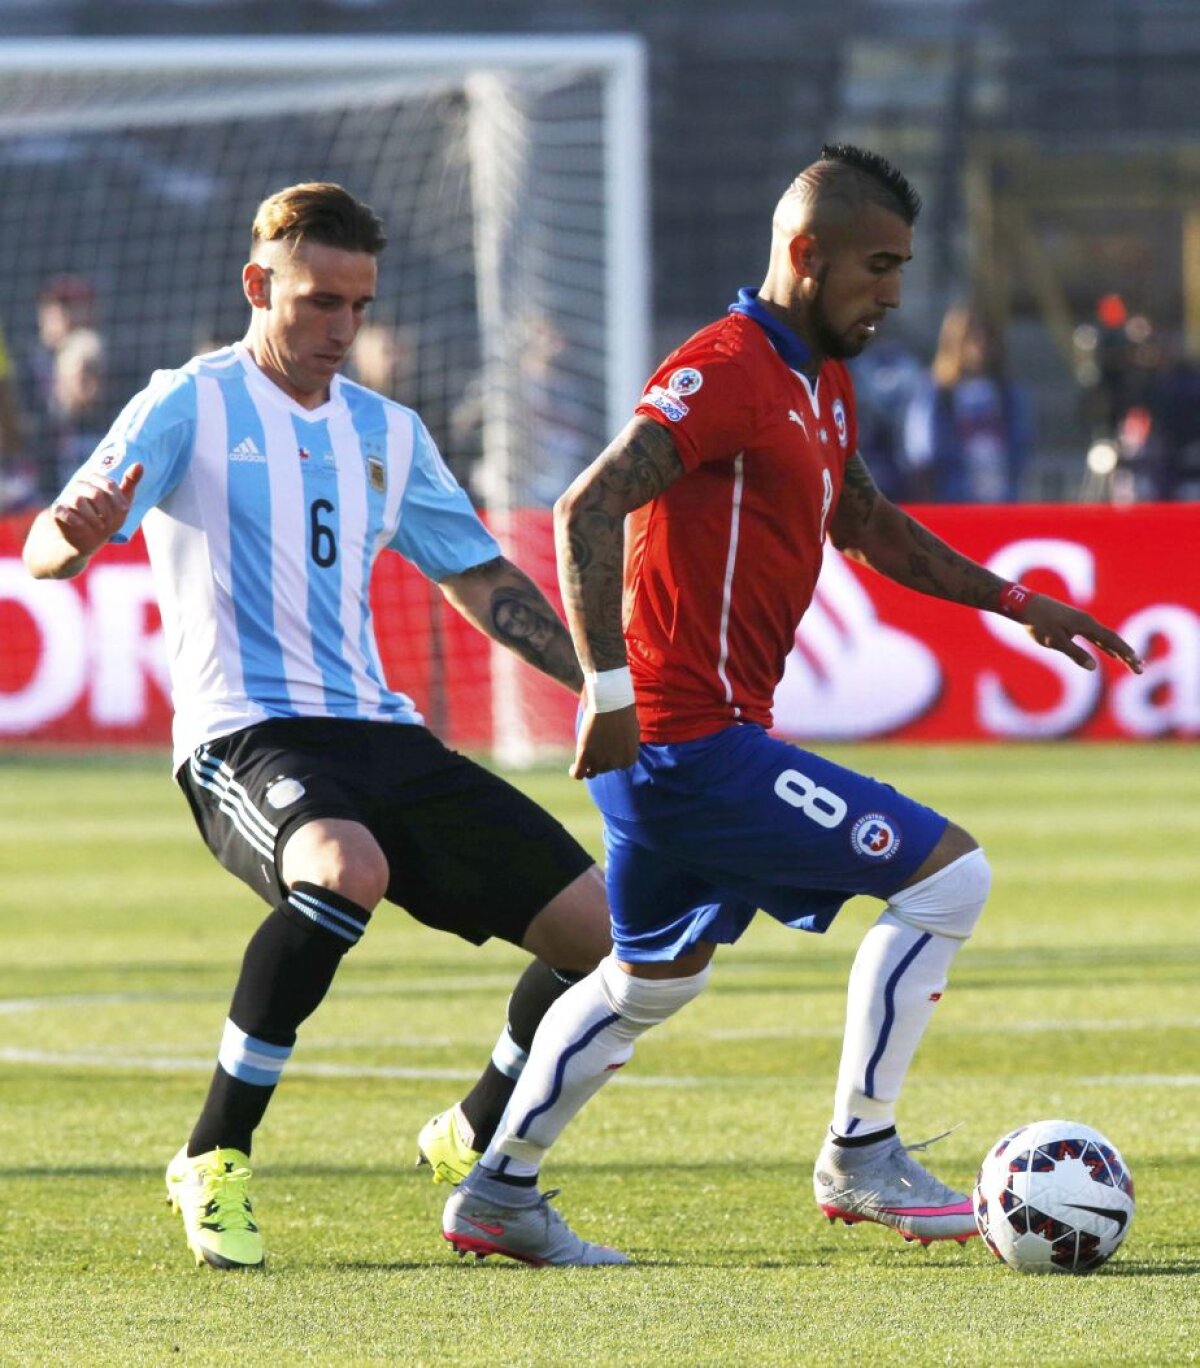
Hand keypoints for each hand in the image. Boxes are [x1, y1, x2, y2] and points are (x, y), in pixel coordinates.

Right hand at [51, 463, 143, 556]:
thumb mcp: (122, 501)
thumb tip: (139, 464)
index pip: (108, 484)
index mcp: (94, 480)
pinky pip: (64, 512)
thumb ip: (130, 483)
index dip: (118, 499)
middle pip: (96, 494)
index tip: (125, 510)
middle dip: (107, 511)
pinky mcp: (57, 510)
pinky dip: (78, 522)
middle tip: (110, 522)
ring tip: (100, 527)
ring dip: (94, 518)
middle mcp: (79, 485)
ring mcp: (66, 497)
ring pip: (79, 501)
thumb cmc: (107, 516)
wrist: (87, 537)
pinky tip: (85, 527)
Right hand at [569, 703, 638, 779]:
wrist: (610, 701)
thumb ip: (624, 745)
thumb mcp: (629, 731)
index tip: (607, 748)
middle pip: (604, 767)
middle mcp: (616, 763)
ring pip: (592, 771)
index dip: (612, 757)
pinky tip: (572, 767)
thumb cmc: (621, 710)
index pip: (618, 765)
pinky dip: (575, 772)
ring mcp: (600, 761)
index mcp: (630, 758)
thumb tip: (616, 749)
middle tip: (596, 741)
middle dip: (600, 757)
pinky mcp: (585, 755)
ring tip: (582, 757)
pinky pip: (578, 773)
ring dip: (587, 766)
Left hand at [1020, 592, 1142, 674]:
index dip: (1126, 654)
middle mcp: (1088, 622)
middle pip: (1113, 640)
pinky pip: (1096, 637)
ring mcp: (1081, 622)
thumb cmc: (1039, 623)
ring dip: (1118, 650)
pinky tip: (1110, 653)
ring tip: (1131, 661)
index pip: (1112, 641)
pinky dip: (1106, 646)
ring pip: (1105, 638)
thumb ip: (1075, 653)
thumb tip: (1093, 667)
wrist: (1025, 604)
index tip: (1137, 665)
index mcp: (1086, 625)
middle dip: (1127, 654)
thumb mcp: (1055, 641)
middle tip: (1140, 668)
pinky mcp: (1074, 624)